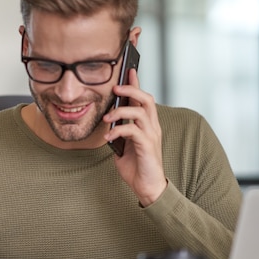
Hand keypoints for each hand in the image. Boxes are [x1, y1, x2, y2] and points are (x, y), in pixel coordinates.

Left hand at [104, 68, 166, 205]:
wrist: (148, 188)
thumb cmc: (137, 167)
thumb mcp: (124, 146)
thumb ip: (119, 132)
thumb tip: (107, 122)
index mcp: (147, 125)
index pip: (143, 99)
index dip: (136, 83)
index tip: (128, 70)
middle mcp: (152, 127)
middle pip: (146, 99)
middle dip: (131, 89)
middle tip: (115, 87)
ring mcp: (151, 136)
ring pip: (140, 112)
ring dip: (120, 111)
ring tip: (106, 117)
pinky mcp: (147, 146)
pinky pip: (133, 131)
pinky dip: (118, 130)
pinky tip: (108, 136)